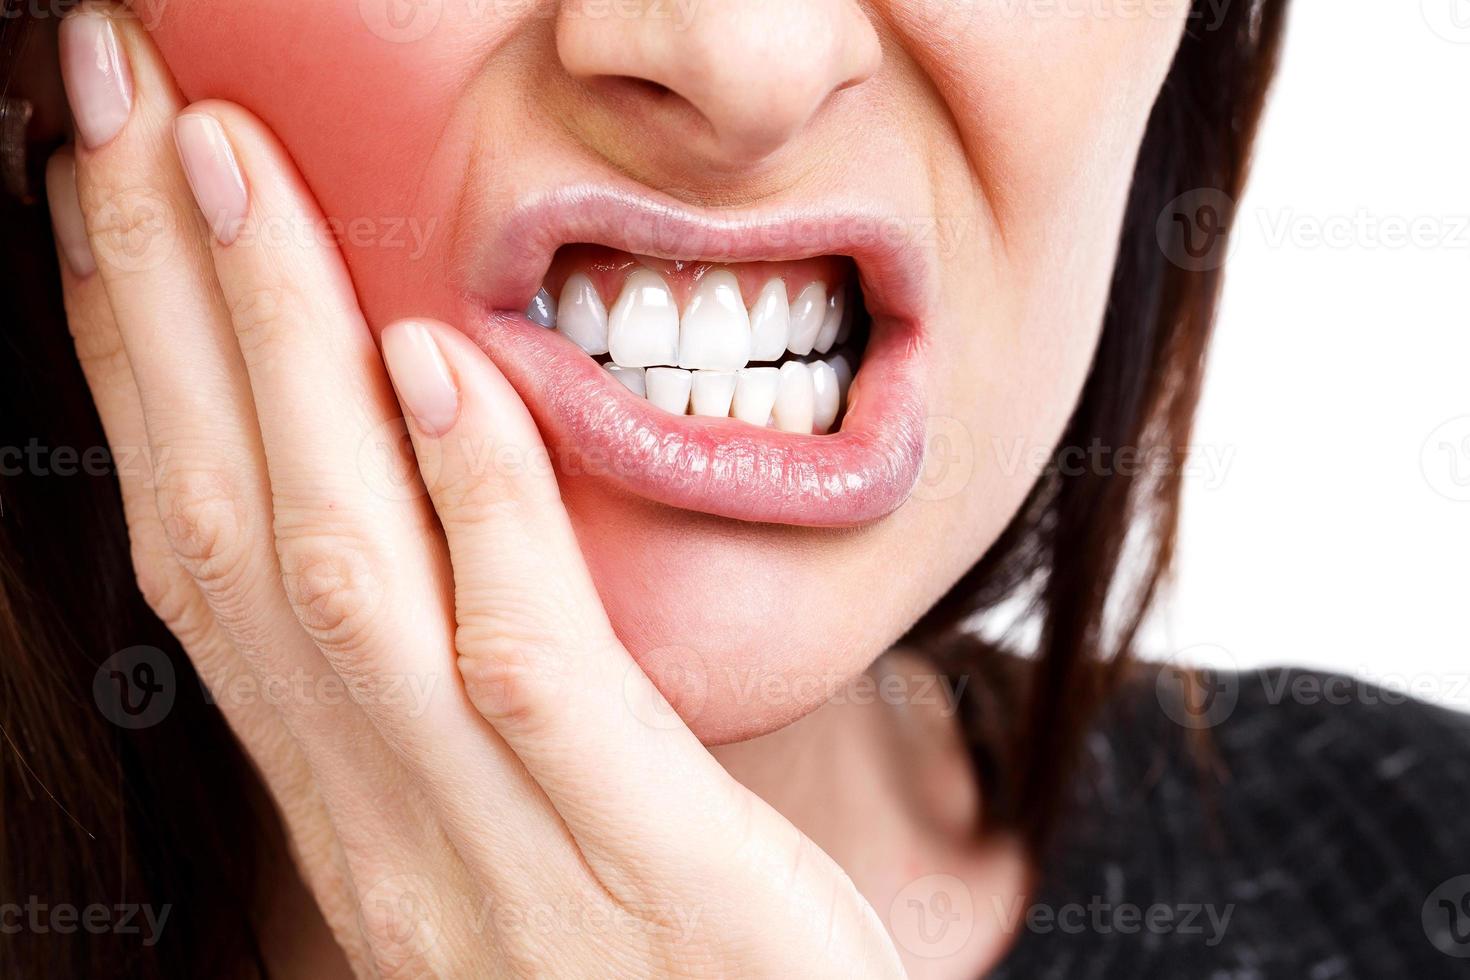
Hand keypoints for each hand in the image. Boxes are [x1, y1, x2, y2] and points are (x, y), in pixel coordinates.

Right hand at [49, 8, 904, 976]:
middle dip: (157, 304)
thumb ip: (469, 688)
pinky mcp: (641, 869)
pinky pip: (527, 669)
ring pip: (342, 578)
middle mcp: (384, 822)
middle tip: (115, 103)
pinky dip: (470, 504)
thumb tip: (433, 488)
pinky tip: (428, 366)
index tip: (106, 198)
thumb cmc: (654, 967)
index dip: (141, 364)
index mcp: (358, 802)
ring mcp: (495, 854)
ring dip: (271, 361)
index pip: (210, 551)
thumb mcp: (532, 828)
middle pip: (233, 527)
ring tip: (226, 170)